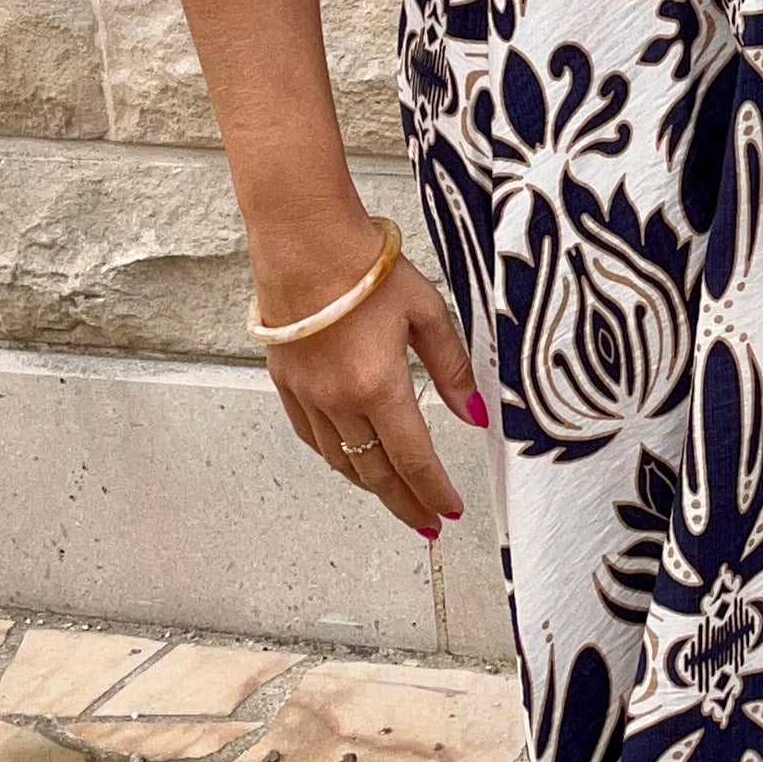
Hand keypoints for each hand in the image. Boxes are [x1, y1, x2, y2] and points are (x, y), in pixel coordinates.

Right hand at [265, 255, 487, 535]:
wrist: (303, 239)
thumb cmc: (366, 266)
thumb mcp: (427, 312)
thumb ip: (453, 368)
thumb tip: (476, 414)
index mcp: (377, 386)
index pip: (413, 459)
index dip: (433, 491)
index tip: (449, 512)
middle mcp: (337, 400)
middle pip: (374, 472)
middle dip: (404, 503)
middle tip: (426, 523)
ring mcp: (307, 394)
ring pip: (340, 459)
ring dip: (370, 484)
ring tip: (394, 496)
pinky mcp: (286, 381)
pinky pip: (311, 436)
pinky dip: (335, 456)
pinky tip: (349, 459)